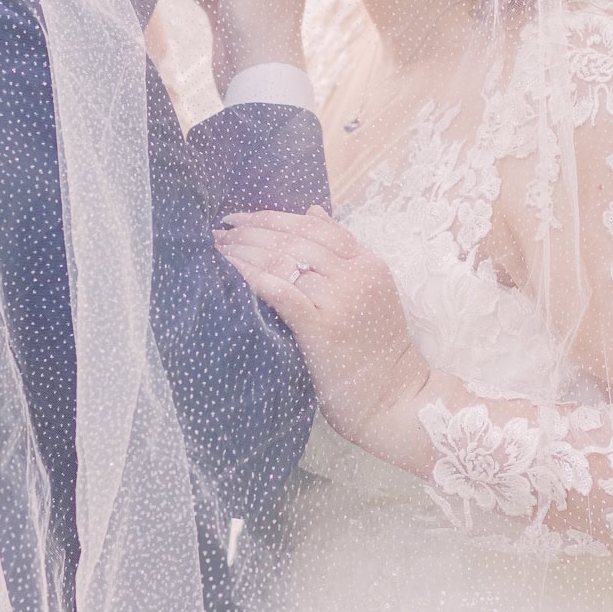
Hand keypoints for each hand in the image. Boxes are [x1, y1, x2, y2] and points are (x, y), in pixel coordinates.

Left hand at [214, 207, 435, 475]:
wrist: (393, 399)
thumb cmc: (376, 349)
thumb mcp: (371, 290)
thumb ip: (344, 253)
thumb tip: (312, 212)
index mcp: (368, 263)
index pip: (314, 226)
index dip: (273, 218)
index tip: (241, 218)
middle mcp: (356, 275)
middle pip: (295, 240)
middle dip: (252, 231)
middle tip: (220, 231)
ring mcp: (340, 300)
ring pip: (285, 261)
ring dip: (245, 251)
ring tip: (219, 249)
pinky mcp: (322, 328)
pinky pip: (282, 292)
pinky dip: (254, 277)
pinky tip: (231, 271)